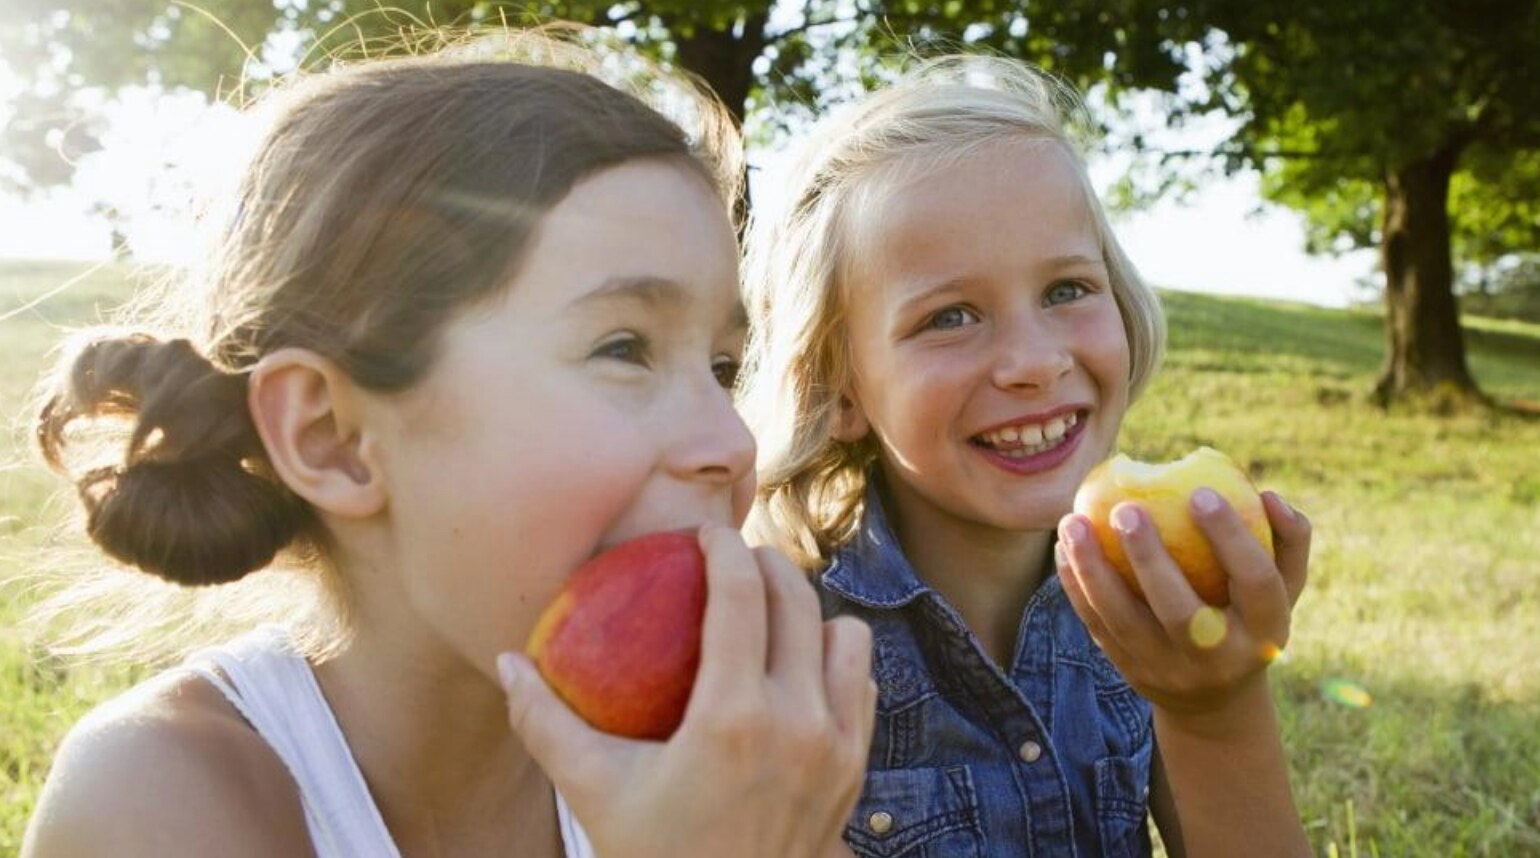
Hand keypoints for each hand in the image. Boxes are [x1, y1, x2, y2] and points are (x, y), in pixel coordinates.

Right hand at [500, 524, 876, 857]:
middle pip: (801, 601)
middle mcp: (800, 721)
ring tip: (773, 613)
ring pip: (847, 637)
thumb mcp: (594, 792)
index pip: (743, 596)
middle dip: (770, 564)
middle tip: (737, 559)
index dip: (726, 549)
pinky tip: (799, 670)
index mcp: (735, 717)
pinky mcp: (856, 769)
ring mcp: (838, 746)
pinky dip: (836, 662)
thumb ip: (546, 722)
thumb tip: (505, 661)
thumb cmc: (655, 856)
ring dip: (812, 613)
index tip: (706, 535)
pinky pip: (862, 685)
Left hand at [1055, 490, 1309, 720]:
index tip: (1199, 491)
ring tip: (1073, 522)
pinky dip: (1076, 586)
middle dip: (1149, 559)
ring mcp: (1170, 671)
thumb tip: (1267, 494)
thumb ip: (1287, 539)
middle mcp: (1219, 659)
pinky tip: (1064, 546)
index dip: (1231, 537)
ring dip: (1093, 570)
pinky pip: (1098, 626)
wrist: (1215, 700)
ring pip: (1125, 621)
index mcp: (1266, 631)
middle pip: (1180, 611)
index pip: (1254, 581)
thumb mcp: (1283, 587)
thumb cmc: (1250, 617)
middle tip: (1125, 509)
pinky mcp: (1132, 672)